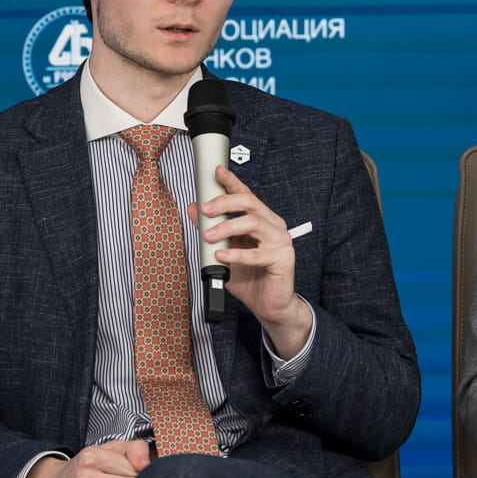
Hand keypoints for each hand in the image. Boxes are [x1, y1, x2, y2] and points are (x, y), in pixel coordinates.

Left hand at [188, 166, 310, 356]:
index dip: (232, 182)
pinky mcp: (282, 259)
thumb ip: (212, 231)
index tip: (217, 172)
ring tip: (208, 236)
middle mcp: (274, 226)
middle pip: (250, 203)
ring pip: (253, 223)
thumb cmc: (250, 277)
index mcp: (262, 220)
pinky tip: (221, 255)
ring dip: (227, 227)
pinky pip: (257, 253)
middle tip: (205, 209)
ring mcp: (281, 242)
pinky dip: (236, 253)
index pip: (246, 195)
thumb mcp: (225, 251)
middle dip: (224, 203)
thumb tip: (193, 210)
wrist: (270, 305)